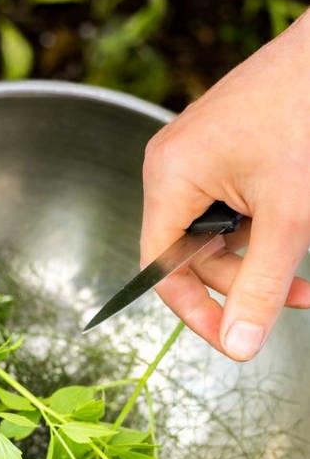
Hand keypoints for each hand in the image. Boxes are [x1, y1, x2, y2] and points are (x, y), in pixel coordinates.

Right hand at [142, 8, 309, 359]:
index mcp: (169, 177)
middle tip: (297, 294)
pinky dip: (265, 226)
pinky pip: (233, 207)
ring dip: (263, 255)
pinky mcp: (223, 150)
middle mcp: (172, 166)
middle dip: (248, 280)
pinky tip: (294, 224)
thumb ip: (259, 286)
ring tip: (304, 259)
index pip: (162, 270)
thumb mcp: (286, 218)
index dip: (197, 312)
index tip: (233, 339)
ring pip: (221, 234)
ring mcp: (197, 156)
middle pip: (196, 255)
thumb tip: (238, 345)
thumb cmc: (306, 113)